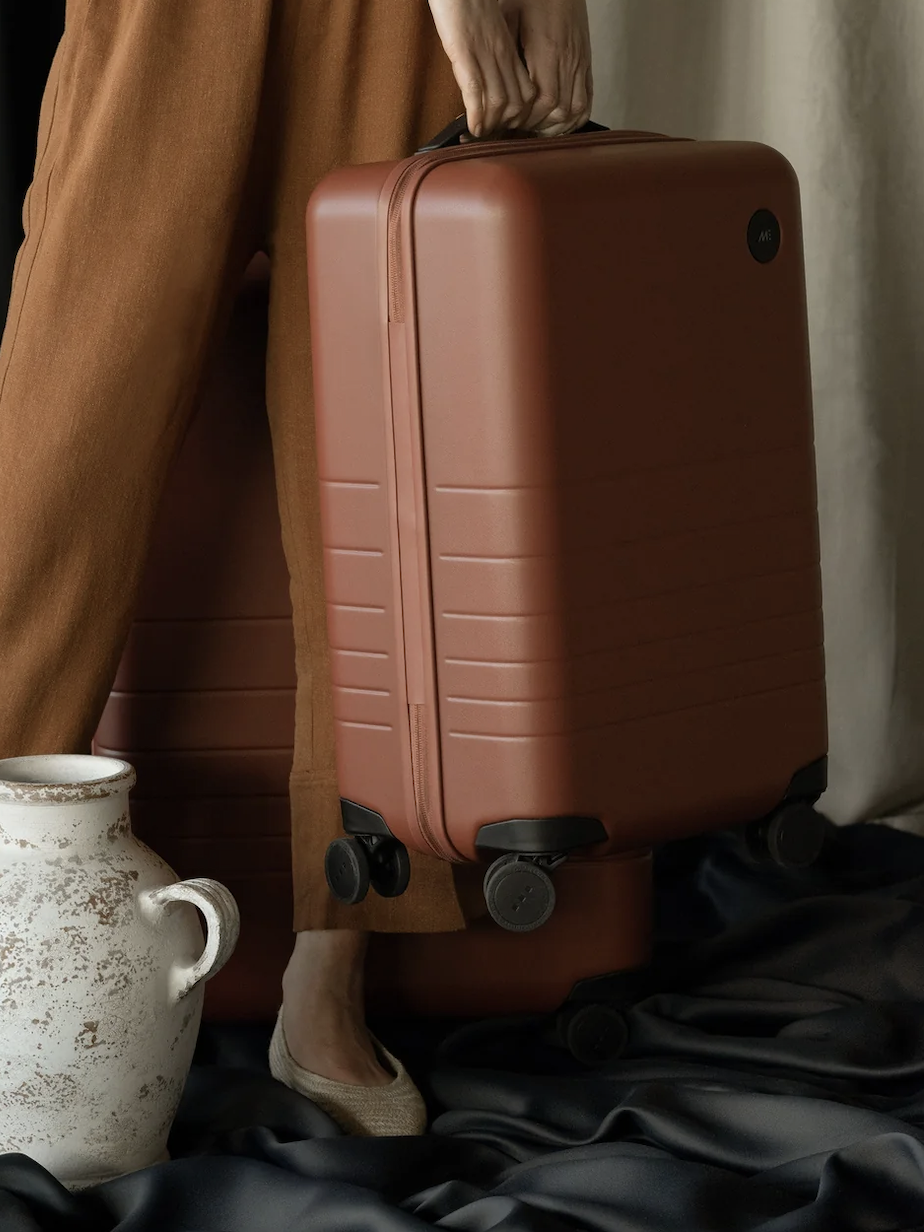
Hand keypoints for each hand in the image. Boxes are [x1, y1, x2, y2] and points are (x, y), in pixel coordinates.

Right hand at [427, 0, 592, 138]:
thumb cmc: (467, 3)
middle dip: (506, 126)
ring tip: (480, 135)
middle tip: (492, 137)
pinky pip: (477, 92)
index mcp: (507, 49)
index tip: (506, 128)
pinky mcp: (466, 54)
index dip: (518, 117)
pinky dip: (476, 115)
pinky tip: (471, 127)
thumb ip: (491, 55)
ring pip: (500, 103)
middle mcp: (501, 55)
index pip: (524, 93)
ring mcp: (485, 56)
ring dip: (491, 125)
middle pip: (516, 104)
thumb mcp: (487, 32)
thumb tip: (488, 76)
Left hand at [501, 0, 592, 136]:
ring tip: (539, 131)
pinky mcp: (586, 64)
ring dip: (558, 127)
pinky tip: (561, 123)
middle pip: (560, 110)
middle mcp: (568, 60)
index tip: (514, 123)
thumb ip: (505, 52)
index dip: (530, 118)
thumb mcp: (510, 18)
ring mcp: (580, 64)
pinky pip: (587, 99)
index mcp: (548, 50)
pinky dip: (575, 117)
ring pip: (575, 109)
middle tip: (521, 131)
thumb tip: (491, 82)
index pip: (545, 100)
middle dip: (539, 126)